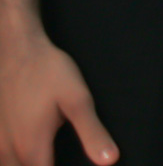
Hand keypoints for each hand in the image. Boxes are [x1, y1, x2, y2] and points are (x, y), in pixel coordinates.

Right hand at [0, 27, 116, 165]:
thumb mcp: (78, 100)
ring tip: (48, 158)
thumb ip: (92, 133)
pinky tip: (28, 155)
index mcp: (32, 147)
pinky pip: (2, 159)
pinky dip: (14, 161)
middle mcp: (7, 151)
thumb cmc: (48, 73)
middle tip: (60, 159)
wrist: (17, 50)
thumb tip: (109, 161)